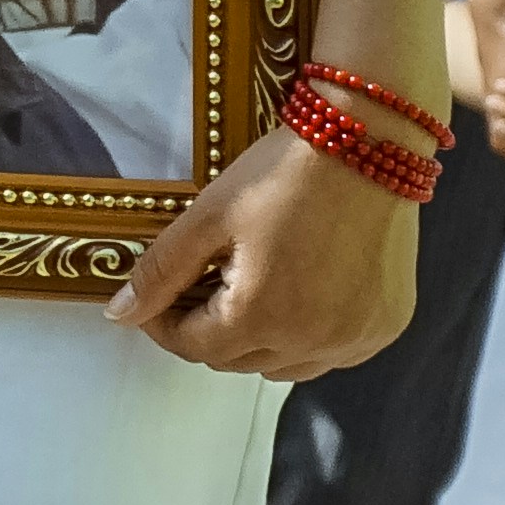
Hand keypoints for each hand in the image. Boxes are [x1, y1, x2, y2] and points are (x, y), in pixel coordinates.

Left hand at [108, 126, 416, 378]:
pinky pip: (332, 354)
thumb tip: (119, 317)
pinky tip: (299, 293)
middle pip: (238, 362)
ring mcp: (356, 339)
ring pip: (285, 366)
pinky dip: (307, 336)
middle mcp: (314, 342)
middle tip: (202, 283)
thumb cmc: (285, 172)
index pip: (194, 349)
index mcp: (263, 318)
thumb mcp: (210, 216)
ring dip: (258, 341)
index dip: (165, 326)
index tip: (156, 298)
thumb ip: (161, 272)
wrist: (370, 138)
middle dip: (210, 330)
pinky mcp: (386, 325)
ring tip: (251, 286)